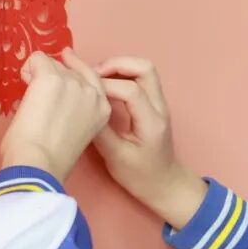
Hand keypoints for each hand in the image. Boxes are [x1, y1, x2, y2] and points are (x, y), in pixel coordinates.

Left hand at [0, 49, 111, 181]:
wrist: (40, 164)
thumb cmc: (52, 159)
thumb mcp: (78, 132)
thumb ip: (76, 111)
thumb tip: (56, 100)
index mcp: (103, 108)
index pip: (91, 77)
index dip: (73, 74)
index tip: (61, 74)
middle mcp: (92, 92)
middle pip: (70, 69)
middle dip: (53, 78)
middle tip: (39, 96)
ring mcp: (72, 82)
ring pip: (52, 63)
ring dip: (38, 77)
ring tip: (32, 102)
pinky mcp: (51, 78)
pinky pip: (36, 59)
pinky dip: (27, 70)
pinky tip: (24, 88)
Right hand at [92, 57, 206, 228]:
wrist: (164, 184)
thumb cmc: (140, 176)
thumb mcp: (115, 157)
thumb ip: (99, 131)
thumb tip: (82, 107)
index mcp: (151, 121)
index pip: (131, 90)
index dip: (105, 85)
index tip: (84, 90)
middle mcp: (159, 107)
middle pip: (144, 68)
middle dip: (116, 64)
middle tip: (92, 75)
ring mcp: (159, 103)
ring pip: (144, 69)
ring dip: (119, 67)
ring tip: (96, 77)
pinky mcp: (154, 104)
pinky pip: (141, 79)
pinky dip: (122, 74)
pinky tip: (104, 84)